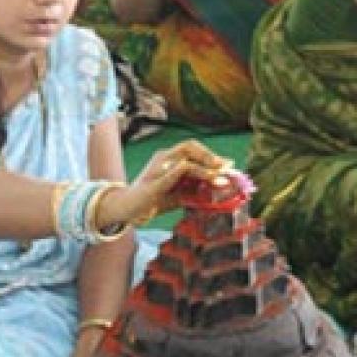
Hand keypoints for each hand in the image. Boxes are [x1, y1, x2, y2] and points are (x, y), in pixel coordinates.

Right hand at [99, 141, 229, 226]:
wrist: (128, 211)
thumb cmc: (155, 200)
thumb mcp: (181, 194)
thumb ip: (196, 188)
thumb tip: (219, 186)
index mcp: (169, 158)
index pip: (193, 149)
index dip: (211, 155)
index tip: (229, 165)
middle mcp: (163, 158)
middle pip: (189, 146)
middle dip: (210, 156)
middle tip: (227, 168)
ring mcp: (157, 168)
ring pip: (185, 158)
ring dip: (206, 168)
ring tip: (221, 177)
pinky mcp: (154, 182)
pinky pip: (173, 173)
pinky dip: (191, 172)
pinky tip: (206, 177)